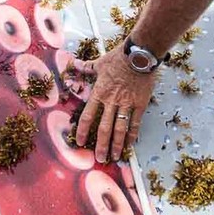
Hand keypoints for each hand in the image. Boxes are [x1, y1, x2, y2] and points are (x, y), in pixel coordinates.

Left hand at [74, 45, 156, 162]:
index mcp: (99, 93)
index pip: (87, 116)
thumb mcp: (99, 63)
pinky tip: (130, 145)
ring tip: (114, 157)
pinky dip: (132, 135)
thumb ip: (86, 67)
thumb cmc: (119, 57)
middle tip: (99, 159)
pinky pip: (135, 123)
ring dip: (116, 145)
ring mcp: (126, 104)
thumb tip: (73, 64)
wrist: (139, 55)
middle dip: (101, 146)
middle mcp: (112, 102)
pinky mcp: (140, 104)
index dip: (82, 131)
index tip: (80, 142)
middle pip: (104, 128)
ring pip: (120, 129)